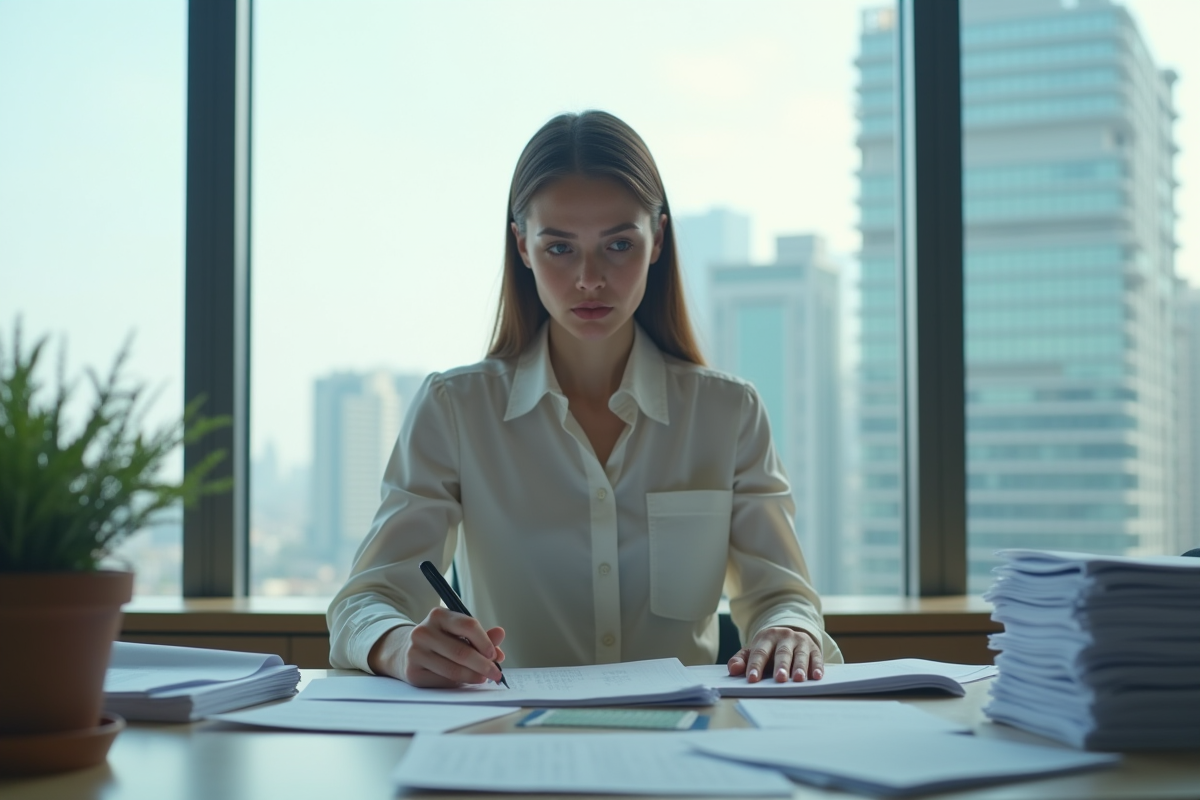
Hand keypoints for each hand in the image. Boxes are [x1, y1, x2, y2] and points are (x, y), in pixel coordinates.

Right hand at [367, 607, 504, 687]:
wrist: (404, 651)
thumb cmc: (440, 641)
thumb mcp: (458, 632)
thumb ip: (481, 634)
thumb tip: (500, 634)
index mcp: (438, 615)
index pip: (468, 625)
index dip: (485, 641)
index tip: (495, 654)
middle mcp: (423, 631)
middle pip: (461, 651)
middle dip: (483, 665)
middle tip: (496, 673)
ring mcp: (415, 652)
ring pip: (453, 669)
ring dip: (473, 676)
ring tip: (484, 678)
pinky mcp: (412, 672)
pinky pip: (443, 681)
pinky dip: (459, 683)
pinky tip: (467, 681)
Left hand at [727, 627, 823, 682]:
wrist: (788, 636)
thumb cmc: (768, 649)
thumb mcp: (753, 651)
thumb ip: (741, 660)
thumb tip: (733, 670)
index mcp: (767, 637)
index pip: (760, 652)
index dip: (756, 666)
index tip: (752, 679)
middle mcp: (785, 637)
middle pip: (782, 653)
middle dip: (781, 666)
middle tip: (779, 679)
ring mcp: (801, 642)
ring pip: (800, 655)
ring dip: (800, 667)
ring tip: (798, 679)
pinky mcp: (814, 649)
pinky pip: (817, 658)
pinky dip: (817, 667)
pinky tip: (816, 676)